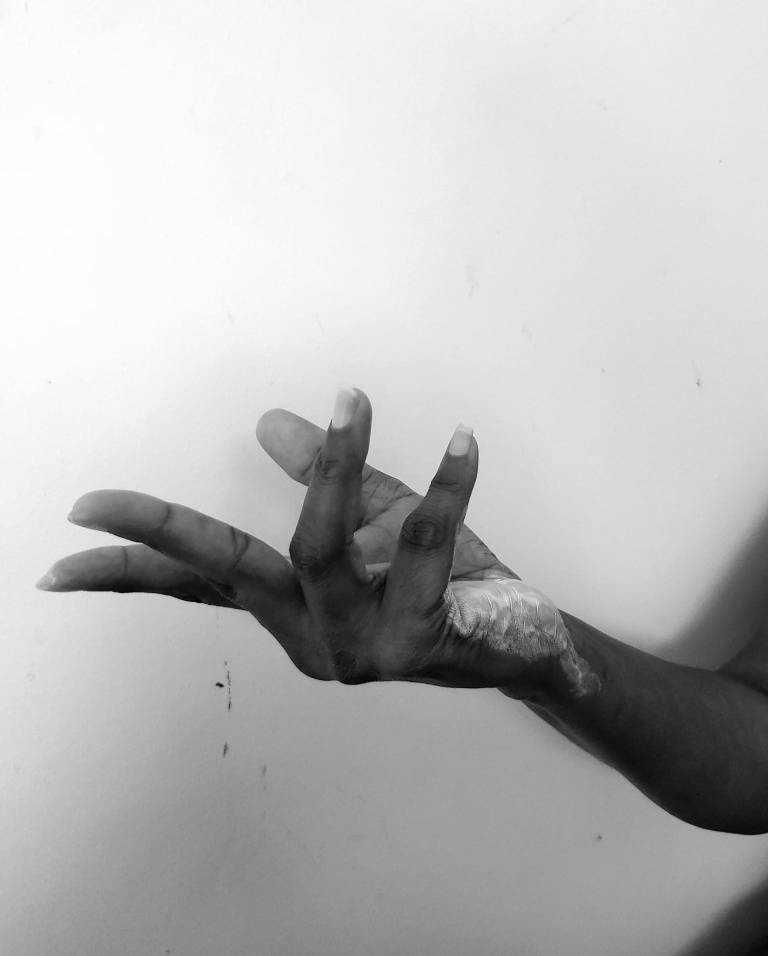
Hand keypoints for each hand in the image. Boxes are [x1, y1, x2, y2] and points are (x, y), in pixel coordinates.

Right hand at [39, 388, 595, 693]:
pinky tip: (462, 442)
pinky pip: (425, 552)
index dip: (130, 571)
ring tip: (355, 399)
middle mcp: (312, 637)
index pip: (200, 587)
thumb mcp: (380, 519)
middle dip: (162, 531)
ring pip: (323, 551)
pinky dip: (443, 488)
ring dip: (338, 468)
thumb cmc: (442, 583)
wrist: (521, 644)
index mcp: (292, 608)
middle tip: (94, 503)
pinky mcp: (418, 646)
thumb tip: (268, 423)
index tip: (56, 568)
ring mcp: (361, 649)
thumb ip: (327, 476)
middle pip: (231, 572)